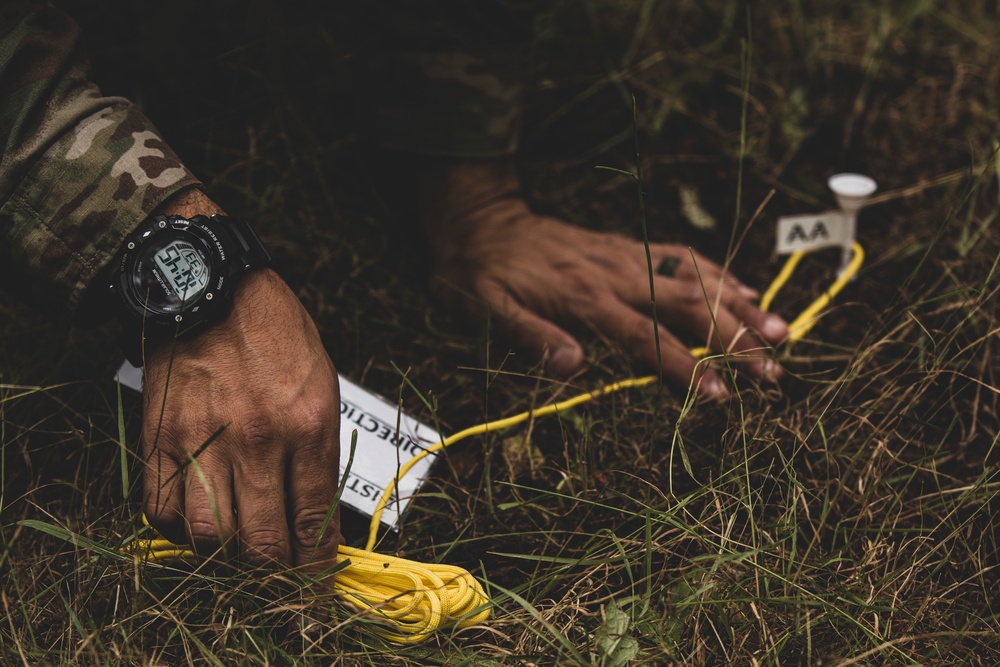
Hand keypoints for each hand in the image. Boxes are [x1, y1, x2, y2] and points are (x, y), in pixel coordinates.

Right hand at [138, 192, 341, 570]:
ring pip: (209, 538)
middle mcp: (256, 440)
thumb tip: (315, 513)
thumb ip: (318, 452)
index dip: (315, 563)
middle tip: (280, 575)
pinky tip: (199, 522)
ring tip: (239, 548)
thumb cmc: (276, 333)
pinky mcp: (160, 438)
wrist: (211, 288)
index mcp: (306, 424)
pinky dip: (180, 530)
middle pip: (262, 542)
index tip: (316, 579)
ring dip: (227, 556)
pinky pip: (162, 510)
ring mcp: (203, 441)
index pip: (312, 518)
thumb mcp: (321, 384)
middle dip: (275, 573)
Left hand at [420, 161, 787, 398]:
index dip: (686, 369)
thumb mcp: (485, 308)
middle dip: (734, 341)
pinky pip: (682, 255)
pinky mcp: (627, 246)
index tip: (722, 395)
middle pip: (686, 308)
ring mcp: (626, 256)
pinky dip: (717, 272)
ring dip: (740, 306)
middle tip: (773, 372)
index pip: (646, 339)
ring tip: (782, 332)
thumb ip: (529, 335)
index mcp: (583, 298)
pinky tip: (745, 288)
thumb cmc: (479, 272)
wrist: (479, 219)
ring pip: (694, 279)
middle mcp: (615, 274)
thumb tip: (571, 366)